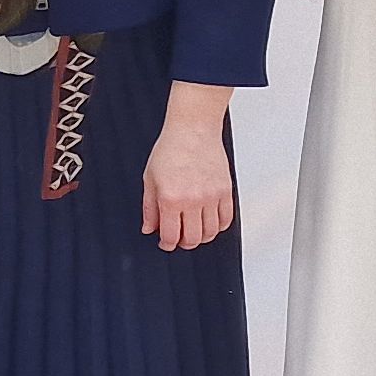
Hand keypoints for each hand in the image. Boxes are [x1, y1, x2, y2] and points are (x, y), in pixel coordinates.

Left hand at [142, 87, 235, 251]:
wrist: (193, 130)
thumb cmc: (170, 149)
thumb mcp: (150, 179)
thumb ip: (149, 208)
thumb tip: (149, 229)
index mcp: (171, 198)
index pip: (171, 236)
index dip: (167, 244)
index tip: (165, 243)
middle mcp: (193, 200)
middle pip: (192, 239)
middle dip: (183, 244)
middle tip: (178, 239)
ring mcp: (212, 197)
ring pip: (210, 233)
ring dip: (201, 237)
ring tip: (193, 231)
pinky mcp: (226, 192)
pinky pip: (226, 220)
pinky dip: (218, 227)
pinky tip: (209, 223)